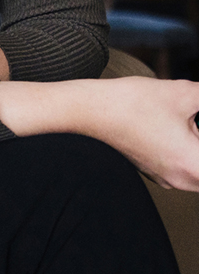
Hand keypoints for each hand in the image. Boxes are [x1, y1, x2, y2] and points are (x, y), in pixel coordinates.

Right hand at [0, 77, 198, 190]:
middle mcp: (184, 180)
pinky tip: (188, 128)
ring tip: (191, 121)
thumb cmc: (130, 103)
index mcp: (195, 165)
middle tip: (198, 120)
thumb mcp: (184, 94)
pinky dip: (193, 152)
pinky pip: (188, 166)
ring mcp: (168, 178)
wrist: (86, 110)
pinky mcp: (156, 170)